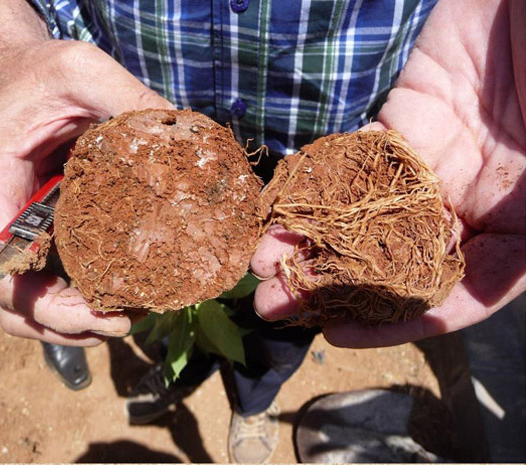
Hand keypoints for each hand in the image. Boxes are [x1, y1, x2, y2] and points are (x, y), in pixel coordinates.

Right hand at [0, 39, 173, 344]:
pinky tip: (123, 290)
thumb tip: (190, 145)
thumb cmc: (42, 69)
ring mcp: (15, 226)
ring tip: (129, 315)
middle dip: (68, 324)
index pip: (0, 273)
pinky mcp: (39, 226)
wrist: (19, 67)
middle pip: (15, 303)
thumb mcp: (82, 69)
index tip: (106, 313)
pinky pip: (51, 275)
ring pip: (30, 301)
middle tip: (127, 321)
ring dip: (74, 320)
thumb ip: (129, 99)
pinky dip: (80, 295)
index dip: (48, 308)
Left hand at [251, 0, 525, 346]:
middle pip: (393, 260)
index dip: (396, 321)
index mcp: (519, 229)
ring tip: (261, 257)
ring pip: (362, 214)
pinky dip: (318, 182)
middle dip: (331, 285)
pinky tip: (283, 202)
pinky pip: (354, 160)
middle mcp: (471, 204)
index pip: (454, 295)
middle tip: (274, 302)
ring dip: (310, 237)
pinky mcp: (404, 122)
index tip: (337, 333)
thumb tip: (476, 292)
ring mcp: (433, 164)